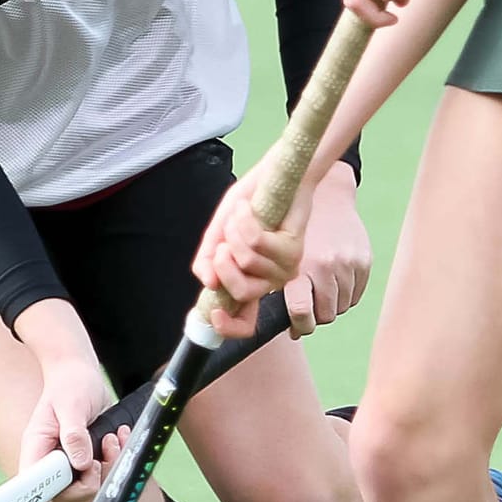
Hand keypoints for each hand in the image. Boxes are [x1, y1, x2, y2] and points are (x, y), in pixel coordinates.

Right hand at [11, 300, 122, 498]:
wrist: (80, 372)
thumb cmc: (71, 383)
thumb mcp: (72, 404)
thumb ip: (74, 433)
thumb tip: (79, 463)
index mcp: (36, 446)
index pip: (31, 484)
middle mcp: (48, 457)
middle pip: (61, 492)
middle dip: (85, 483)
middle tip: (97, 462)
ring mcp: (65, 458)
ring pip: (83, 483)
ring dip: (103, 468)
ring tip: (111, 440)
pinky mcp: (82, 456)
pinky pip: (97, 470)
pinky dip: (111, 458)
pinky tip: (116, 438)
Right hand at [192, 164, 312, 337]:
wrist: (275, 174)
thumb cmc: (249, 204)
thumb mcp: (218, 233)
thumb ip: (208, 260)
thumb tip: (208, 283)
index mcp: (251, 282)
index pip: (244, 323)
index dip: (228, 327)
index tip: (214, 314)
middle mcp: (270, 281)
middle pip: (241, 292)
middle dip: (222, 262)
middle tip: (223, 240)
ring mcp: (284, 267)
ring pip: (246, 261)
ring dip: (233, 231)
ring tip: (241, 215)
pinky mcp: (293, 248)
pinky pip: (256, 241)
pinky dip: (244, 219)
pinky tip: (248, 208)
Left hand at [282, 161, 369, 334]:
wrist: (328, 194)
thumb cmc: (293, 225)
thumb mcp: (278, 251)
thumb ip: (276, 283)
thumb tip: (284, 326)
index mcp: (301, 264)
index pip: (301, 310)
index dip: (299, 325)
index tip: (295, 327)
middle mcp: (327, 266)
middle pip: (325, 315)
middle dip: (315, 316)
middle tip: (306, 307)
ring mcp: (349, 264)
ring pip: (342, 307)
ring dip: (330, 305)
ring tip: (318, 290)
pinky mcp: (365, 261)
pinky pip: (356, 295)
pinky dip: (345, 294)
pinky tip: (334, 281)